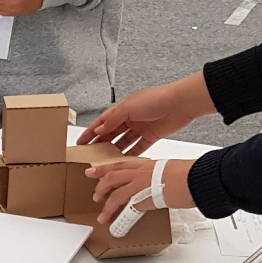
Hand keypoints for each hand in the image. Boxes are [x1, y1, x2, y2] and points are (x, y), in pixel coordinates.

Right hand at [82, 73, 215, 154]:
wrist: (180, 103)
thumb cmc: (155, 100)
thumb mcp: (128, 108)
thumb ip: (112, 120)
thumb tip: (98, 129)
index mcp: (122, 109)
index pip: (102, 122)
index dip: (91, 132)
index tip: (81, 143)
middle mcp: (130, 118)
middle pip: (112, 133)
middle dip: (101, 143)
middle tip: (91, 155)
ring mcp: (141, 127)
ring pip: (124, 142)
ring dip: (115, 150)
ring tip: (105, 161)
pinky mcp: (152, 136)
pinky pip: (138, 148)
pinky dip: (131, 154)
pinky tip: (123, 162)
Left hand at [88, 155, 194, 223]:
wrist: (198, 179)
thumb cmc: (193, 176)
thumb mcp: (173, 172)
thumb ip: (160, 180)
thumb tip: (159, 191)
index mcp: (148, 164)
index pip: (122, 164)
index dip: (106, 168)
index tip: (95, 171)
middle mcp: (141, 171)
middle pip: (112, 175)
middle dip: (100, 184)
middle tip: (95, 193)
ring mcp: (140, 183)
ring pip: (114, 191)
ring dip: (106, 204)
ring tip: (102, 214)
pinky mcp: (142, 196)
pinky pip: (124, 206)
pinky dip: (116, 214)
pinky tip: (112, 222)